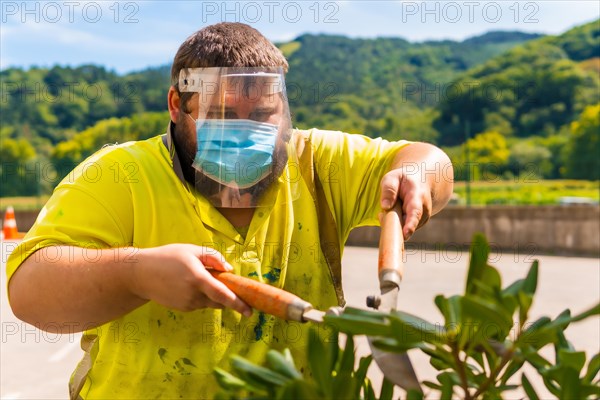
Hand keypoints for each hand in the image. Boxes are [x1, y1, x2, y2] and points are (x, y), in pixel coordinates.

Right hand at [131, 244, 251, 316]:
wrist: (140, 274)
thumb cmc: (167, 257)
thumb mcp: (191, 250)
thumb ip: (213, 258)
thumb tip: (229, 270)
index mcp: (197, 278)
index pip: (222, 295)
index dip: (238, 304)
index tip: (250, 311)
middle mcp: (193, 295)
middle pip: (219, 300)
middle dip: (226, 294)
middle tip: (221, 281)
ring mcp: (187, 304)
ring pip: (209, 302)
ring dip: (211, 293)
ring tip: (194, 277)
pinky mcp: (182, 308)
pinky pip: (199, 303)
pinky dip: (200, 296)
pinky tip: (186, 284)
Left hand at [380, 167, 431, 239]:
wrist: (422, 181)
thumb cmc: (404, 180)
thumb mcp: (393, 177)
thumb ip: (389, 189)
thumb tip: (385, 206)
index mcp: (417, 196)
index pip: (415, 212)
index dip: (410, 224)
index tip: (405, 234)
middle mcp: (424, 209)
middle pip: (408, 224)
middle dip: (394, 225)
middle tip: (382, 215)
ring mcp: (422, 218)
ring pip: (404, 228)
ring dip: (394, 222)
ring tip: (392, 206)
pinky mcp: (418, 224)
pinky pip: (403, 229)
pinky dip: (396, 223)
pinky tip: (395, 212)